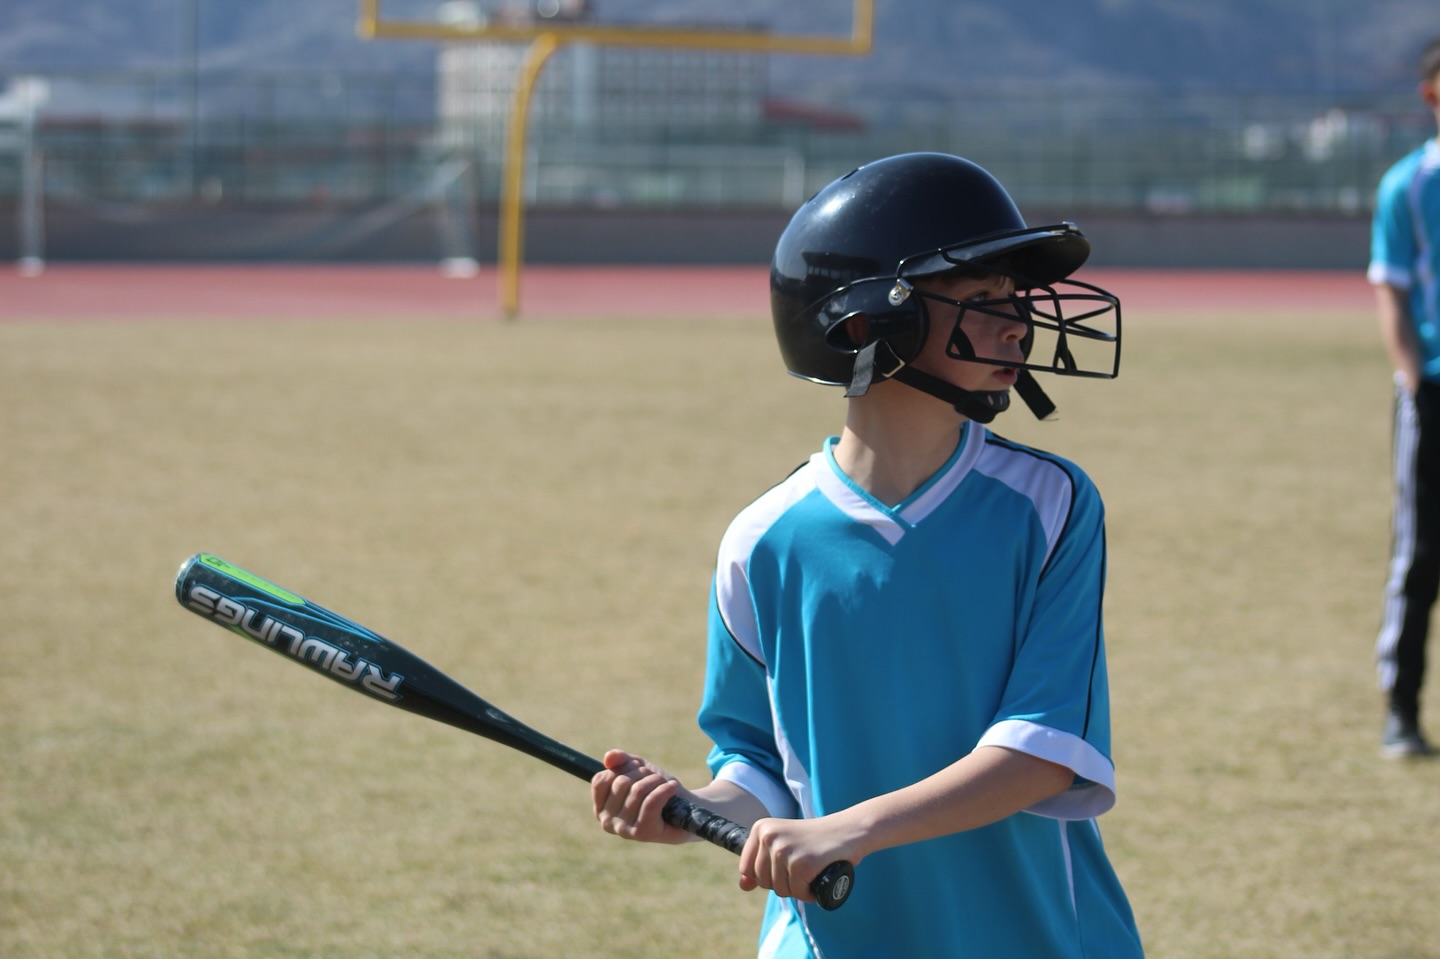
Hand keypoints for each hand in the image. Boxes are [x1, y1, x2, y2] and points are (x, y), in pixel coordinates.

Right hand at [591, 749, 694, 844]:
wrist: (685, 810)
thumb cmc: (657, 789)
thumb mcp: (637, 769)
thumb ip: (621, 760)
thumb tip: (608, 758)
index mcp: (601, 807)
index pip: (602, 779)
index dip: (624, 768)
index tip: (638, 770)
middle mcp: (607, 821)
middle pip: (621, 782)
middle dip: (643, 773)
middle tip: (656, 778)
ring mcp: (624, 829)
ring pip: (638, 790)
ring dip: (656, 780)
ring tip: (666, 784)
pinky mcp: (643, 833)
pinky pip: (651, 802)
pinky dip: (665, 789)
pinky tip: (672, 787)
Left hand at [738, 813, 865, 902]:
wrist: (849, 830)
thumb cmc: (816, 840)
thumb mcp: (783, 845)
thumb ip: (760, 862)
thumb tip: (743, 886)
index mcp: (760, 829)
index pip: (747, 869)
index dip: (767, 875)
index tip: (786, 865)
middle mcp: (769, 836)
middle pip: (764, 882)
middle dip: (784, 883)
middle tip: (803, 867)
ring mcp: (784, 849)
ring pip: (780, 890)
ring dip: (798, 888)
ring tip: (811, 870)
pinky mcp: (801, 863)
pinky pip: (798, 893)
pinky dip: (809, 893)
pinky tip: (818, 877)